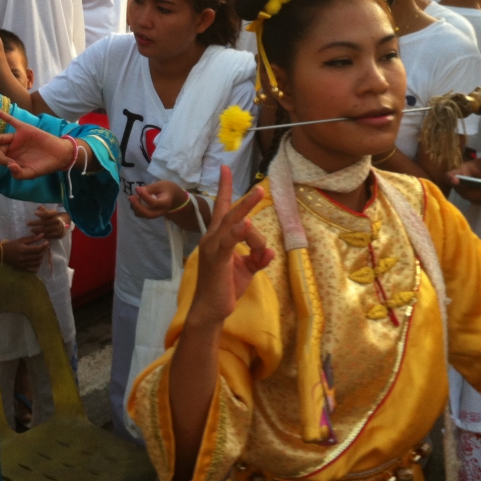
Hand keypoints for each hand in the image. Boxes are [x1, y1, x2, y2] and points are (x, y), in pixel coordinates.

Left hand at [0, 107, 76, 179]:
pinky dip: (1, 115)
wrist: (59, 155)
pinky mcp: (23, 129)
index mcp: (11, 159)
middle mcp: (11, 148)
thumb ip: (19, 173)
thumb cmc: (44, 165)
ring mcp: (17, 138)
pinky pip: (10, 121)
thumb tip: (9, 167)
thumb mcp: (31, 173)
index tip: (1, 160)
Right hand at [1, 234, 49, 271]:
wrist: (2, 253)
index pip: (37, 249)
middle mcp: (24, 258)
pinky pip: (33, 269)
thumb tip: (42, 235)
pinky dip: (37, 266)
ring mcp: (23, 264)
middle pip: (38, 256)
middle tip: (44, 247)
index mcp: (23, 250)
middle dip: (44, 251)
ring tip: (41, 253)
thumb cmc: (12, 245)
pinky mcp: (22, 268)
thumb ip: (32, 238)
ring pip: (37, 263)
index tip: (47, 242)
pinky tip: (37, 261)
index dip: (44, 246)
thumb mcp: (21, 240)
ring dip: (41, 257)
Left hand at [28, 207, 69, 239]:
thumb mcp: (50, 213)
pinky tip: (37, 235)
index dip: (41, 213)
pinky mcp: (58, 234)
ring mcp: (58, 228)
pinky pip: (48, 235)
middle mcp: (57, 221)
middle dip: (35, 223)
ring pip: (46, 230)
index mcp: (55, 214)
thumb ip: (44, 211)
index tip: (34, 213)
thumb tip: (39, 207)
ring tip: (31, 230)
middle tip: (28, 224)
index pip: (47, 214)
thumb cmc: (53, 218)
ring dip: (37, 230)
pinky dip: (42, 235)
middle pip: (45, 222)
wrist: (63, 225)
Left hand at [129, 180, 187, 219]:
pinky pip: (142, 215)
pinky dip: (136, 209)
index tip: (137, 188)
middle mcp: (161, 211)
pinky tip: (135, 201)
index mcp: (166, 203)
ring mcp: (156, 215)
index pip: (154, 203)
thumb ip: (150, 188)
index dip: (144, 196)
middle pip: (148, 214)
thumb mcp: (160, 185)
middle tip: (130, 197)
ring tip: (132, 197)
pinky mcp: (151, 215)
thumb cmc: (166, 189)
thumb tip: (139, 190)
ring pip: (144, 216)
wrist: (173, 197)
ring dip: (136, 208)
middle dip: (138, 207)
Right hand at [188, 166, 274, 327]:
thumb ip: (258, 258)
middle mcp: (212, 238)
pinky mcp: (217, 258)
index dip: (225, 188)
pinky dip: (238, 231)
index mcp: (217, 238)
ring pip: (232, 222)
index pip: (221, 209)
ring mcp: (212, 247)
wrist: (211, 311)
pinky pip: (229, 241)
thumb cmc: (226, 289)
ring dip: (247, 207)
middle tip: (260, 187)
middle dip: (245, 198)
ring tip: (260, 193)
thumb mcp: (246, 270)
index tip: (225, 169)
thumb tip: (270, 252)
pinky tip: (246, 223)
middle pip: (230, 212)